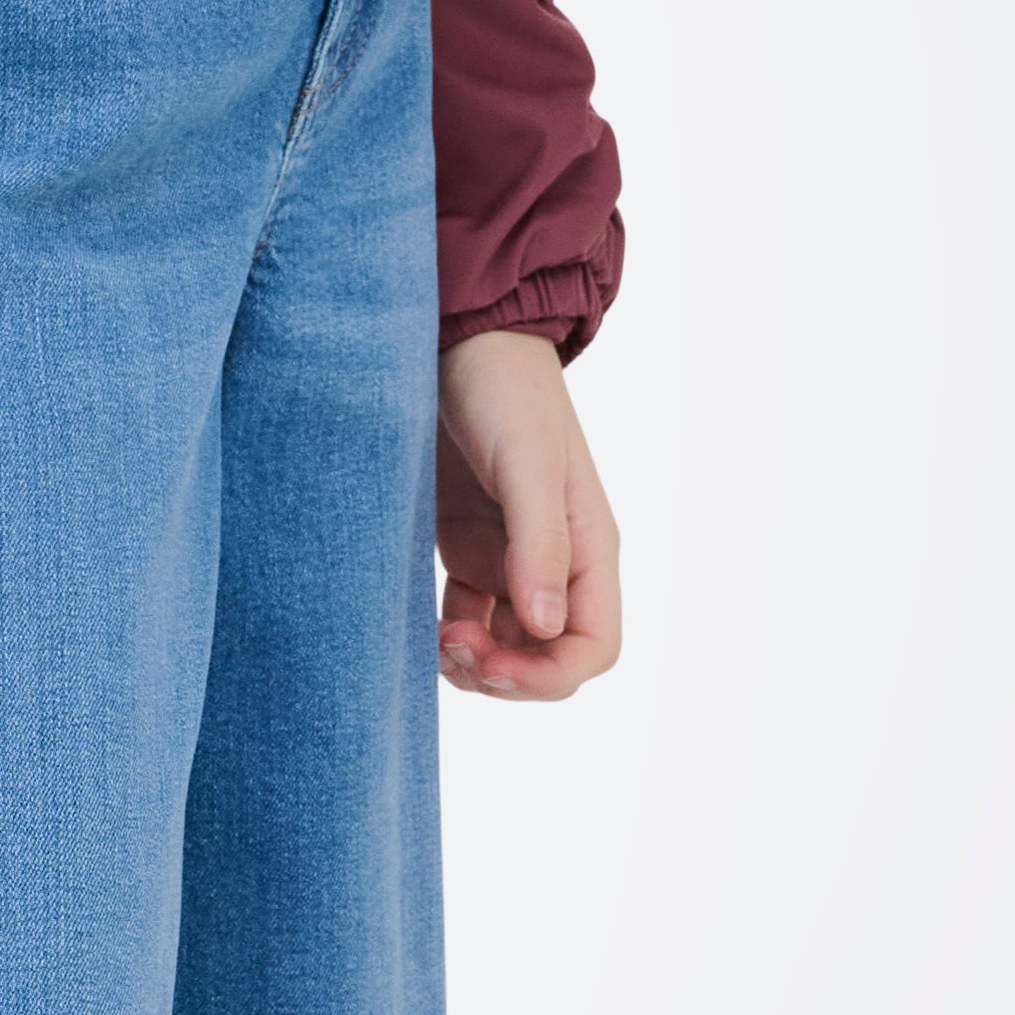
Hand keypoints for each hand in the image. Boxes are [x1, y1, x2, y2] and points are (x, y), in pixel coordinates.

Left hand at [435, 330, 620, 702]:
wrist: (462, 337)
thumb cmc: (504, 390)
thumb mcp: (524, 463)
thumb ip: (538, 542)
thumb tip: (546, 622)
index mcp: (588, 547)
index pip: (594, 647)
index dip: (547, 677)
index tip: (489, 667)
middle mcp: (556, 561)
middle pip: (548, 657)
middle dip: (504, 675)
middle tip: (448, 650)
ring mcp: (511, 557)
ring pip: (506, 645)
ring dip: (474, 662)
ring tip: (431, 640)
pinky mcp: (468, 546)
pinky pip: (469, 617)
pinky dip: (448, 635)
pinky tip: (420, 625)